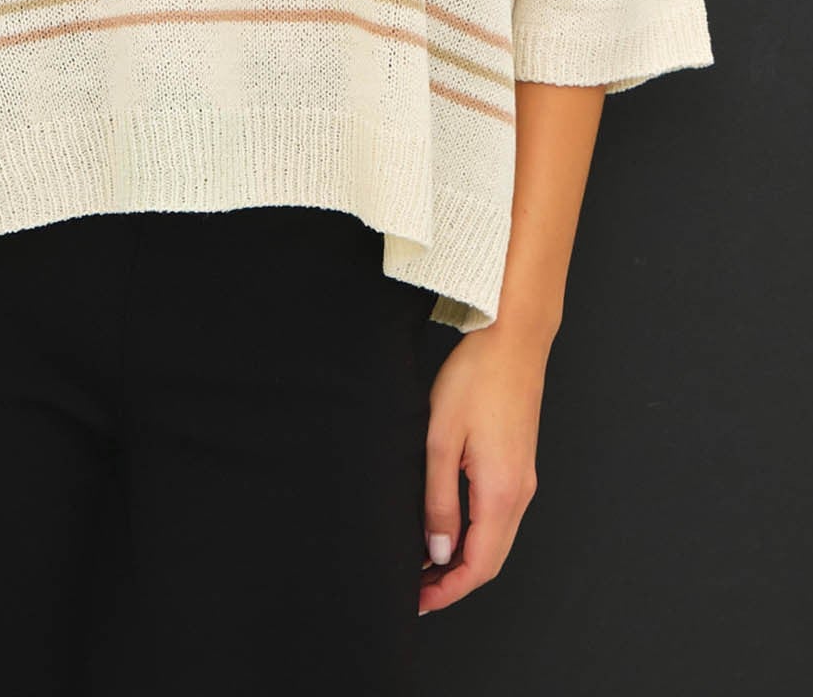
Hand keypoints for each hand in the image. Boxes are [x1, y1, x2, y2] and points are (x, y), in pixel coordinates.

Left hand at [418, 322, 545, 614]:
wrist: (513, 339)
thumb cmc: (475, 379)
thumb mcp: (440, 439)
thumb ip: (438, 501)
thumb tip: (437, 552)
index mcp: (501, 492)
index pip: (479, 565)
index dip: (448, 590)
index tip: (417, 601)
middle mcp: (520, 493)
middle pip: (492, 561)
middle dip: (454, 582)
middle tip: (416, 589)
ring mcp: (524, 479)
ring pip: (497, 540)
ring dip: (464, 560)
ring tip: (425, 564)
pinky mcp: (519, 464)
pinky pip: (500, 517)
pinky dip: (476, 536)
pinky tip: (449, 529)